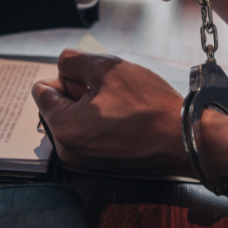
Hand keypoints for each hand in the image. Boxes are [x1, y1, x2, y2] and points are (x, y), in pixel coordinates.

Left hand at [32, 49, 189, 175]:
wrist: (186, 138)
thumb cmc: (151, 107)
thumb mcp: (107, 68)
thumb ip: (72, 61)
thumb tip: (62, 65)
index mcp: (62, 127)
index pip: (41, 89)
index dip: (67, 77)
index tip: (93, 82)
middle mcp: (67, 151)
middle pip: (56, 106)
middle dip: (77, 94)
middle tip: (111, 95)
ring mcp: (83, 162)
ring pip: (74, 119)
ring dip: (90, 108)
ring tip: (121, 108)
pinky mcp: (100, 166)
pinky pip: (88, 135)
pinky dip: (101, 124)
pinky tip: (125, 121)